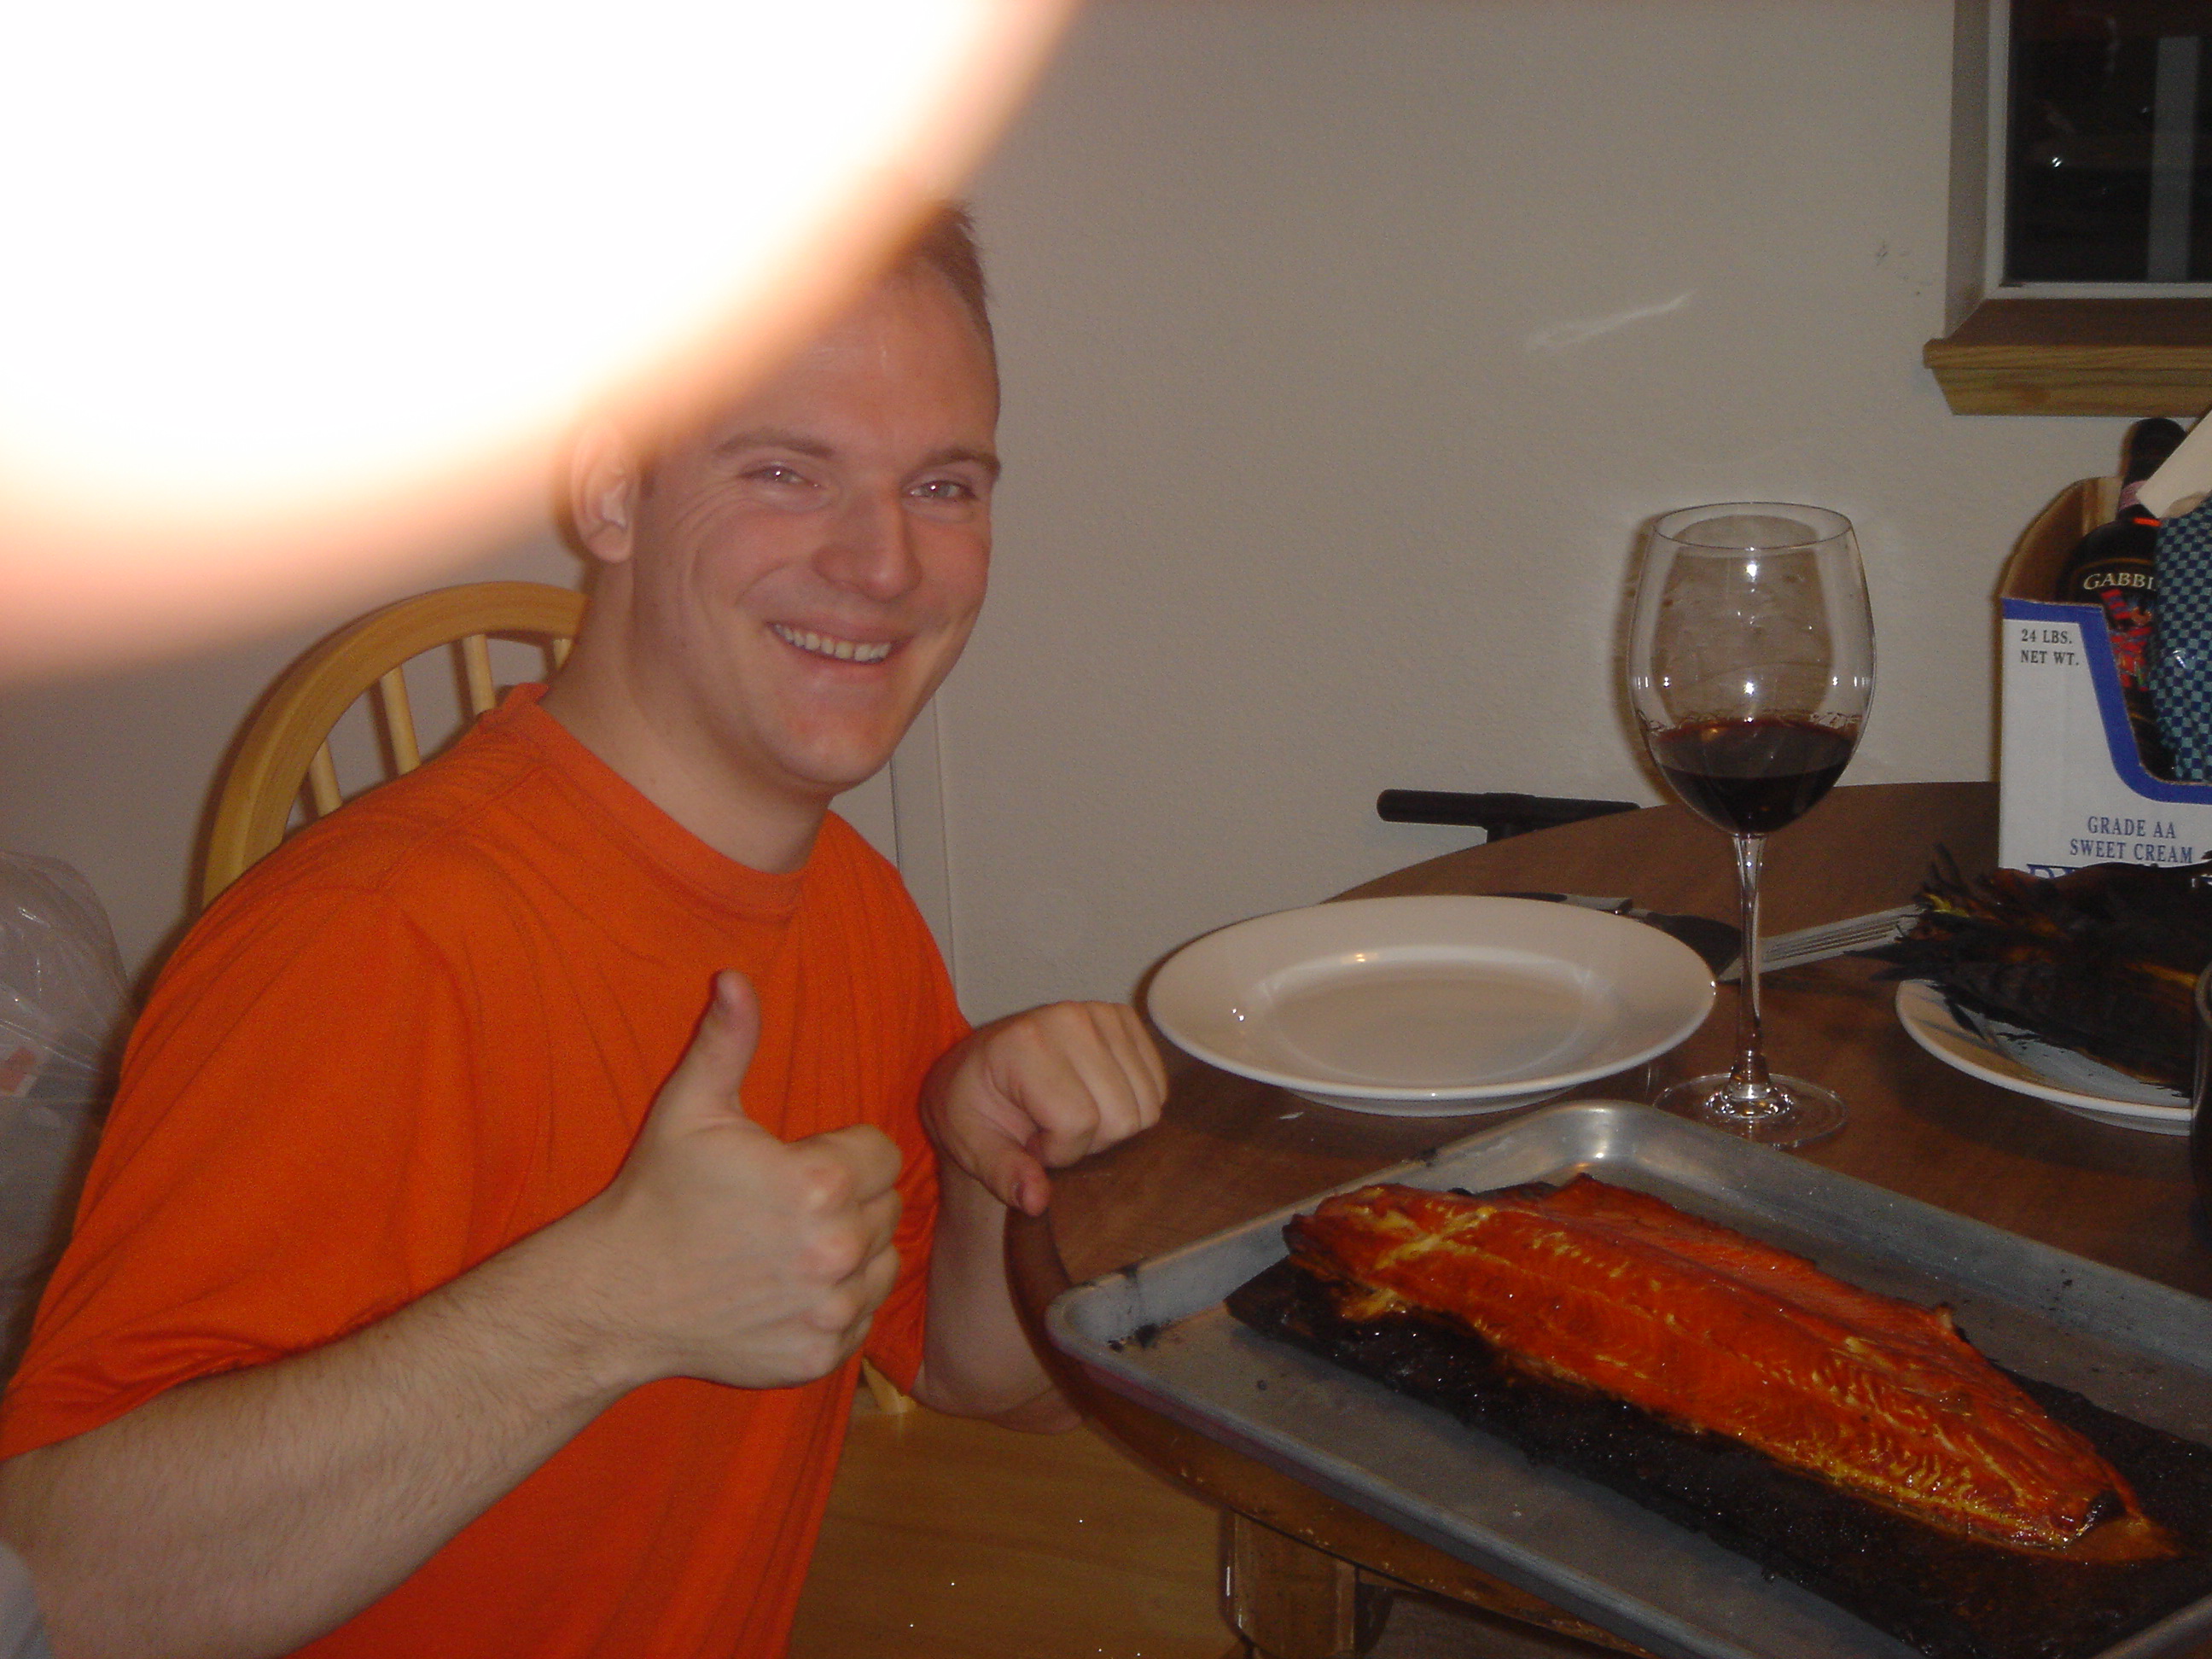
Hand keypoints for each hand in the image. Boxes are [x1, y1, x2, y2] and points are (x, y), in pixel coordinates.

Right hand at [570, 972, 904, 1389]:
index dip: (843, 1152)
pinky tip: (789, 1288)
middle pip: (885, 1207)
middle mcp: (836, 1249)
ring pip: (882, 1262)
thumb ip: (727, 1041)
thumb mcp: (690, 1108)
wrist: (615, 1296)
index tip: (798, 1163)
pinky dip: (838, 1303)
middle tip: (787, 1206)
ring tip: (790, 1244)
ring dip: (851, 1251)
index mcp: (820, 1183)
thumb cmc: (657, 1196)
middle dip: (848, 1200)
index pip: (880, 1153)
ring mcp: (831, 1309)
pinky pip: (862, 1317)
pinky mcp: (820, 1354)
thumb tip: (736, 977)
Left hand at [921, 1002, 1166, 1216]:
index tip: (1031, 1142)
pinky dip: (1132, 1105)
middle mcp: (1069, 1018)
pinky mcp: (1124, 1020)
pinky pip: (1158, 1086)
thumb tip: (1036, 1201)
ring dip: (1112, 1125)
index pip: (1078, 1121)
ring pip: (1147, 1105)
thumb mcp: (971, 1144)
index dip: (1059, 1150)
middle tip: (1052, 1130)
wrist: (979, 1066)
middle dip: (1089, 1140)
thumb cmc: (973, 1104)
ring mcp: (1102, 1014)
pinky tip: (1095, 1099)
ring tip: (1071, 1114)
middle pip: (1122, 1116)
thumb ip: (1003, 1173)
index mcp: (1024, 1044)